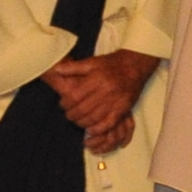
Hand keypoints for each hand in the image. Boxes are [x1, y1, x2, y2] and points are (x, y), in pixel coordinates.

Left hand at [43, 47, 157, 155]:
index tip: (63, 104)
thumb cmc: (111, 64)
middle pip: (83, 109)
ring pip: (95, 118)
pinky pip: (109, 123)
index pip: (75, 96)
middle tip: (68, 115)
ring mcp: (116, 101)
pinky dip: (99, 129)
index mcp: (97, 78)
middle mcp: (106, 90)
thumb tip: (56, 70)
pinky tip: (91, 129)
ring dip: (82, 123)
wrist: (135, 66)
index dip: (66, 103)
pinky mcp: (123, 108)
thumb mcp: (92, 61)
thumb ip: (73, 67)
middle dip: (72, 115)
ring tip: (77, 121)